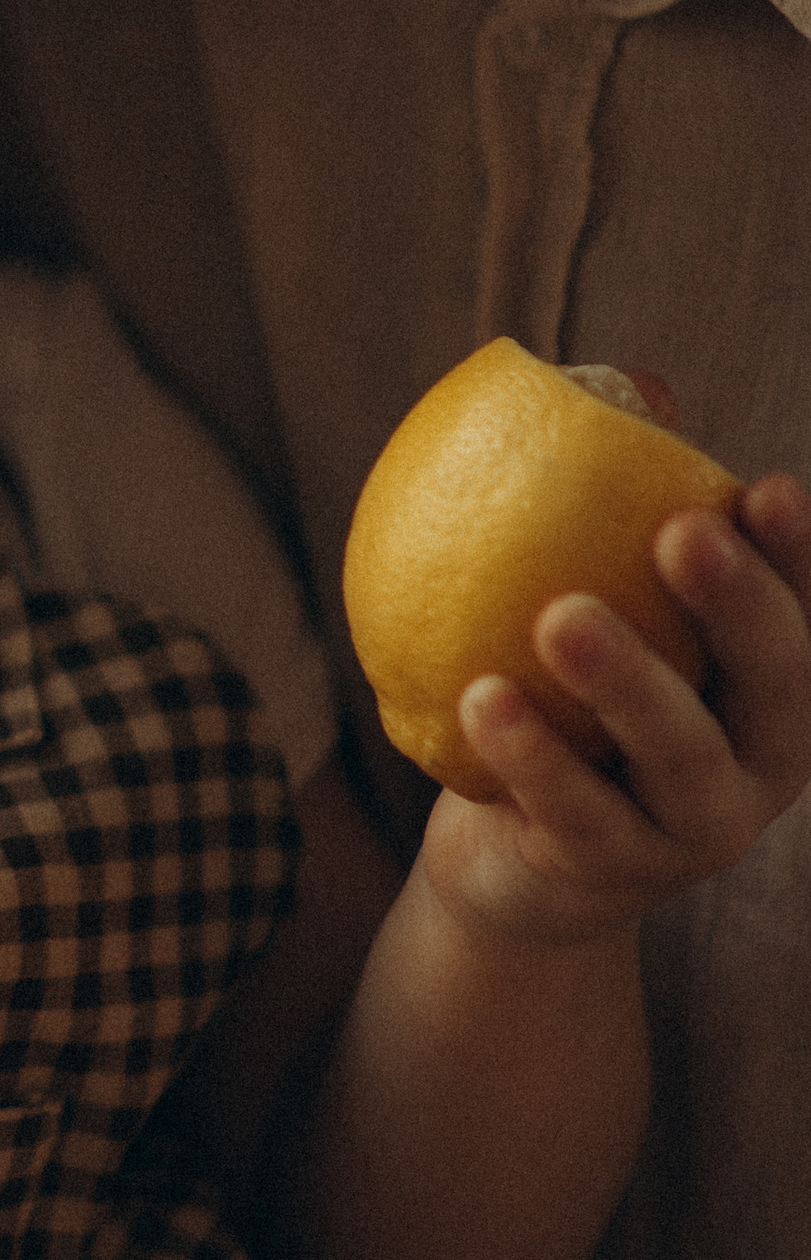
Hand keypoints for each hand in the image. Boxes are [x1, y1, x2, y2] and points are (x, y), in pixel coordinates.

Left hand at [426, 469, 810, 943]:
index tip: (766, 489)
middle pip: (775, 678)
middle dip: (738, 603)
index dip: (798, 555)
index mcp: (770, 683)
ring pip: (680, 753)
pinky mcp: (620, 874)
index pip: (803, 609)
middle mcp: (761, 756)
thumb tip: (634, 385)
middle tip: (680, 532)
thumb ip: (611, 511)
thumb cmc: (565, 702)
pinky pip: (577, 814)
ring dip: (626, 682)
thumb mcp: (592, 605)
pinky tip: (481, 697)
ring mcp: (699, 826)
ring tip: (557, 617)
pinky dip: (533, 757)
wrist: (517, 862)